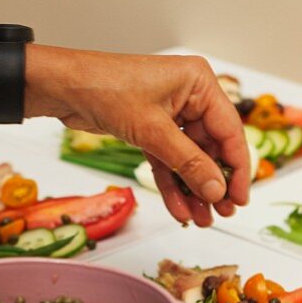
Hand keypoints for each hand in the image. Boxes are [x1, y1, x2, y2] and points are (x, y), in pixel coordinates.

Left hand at [26, 46, 250, 225]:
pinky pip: (168, 160)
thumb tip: (216, 189)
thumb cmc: (105, 89)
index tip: (239, 199)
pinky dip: (171, 184)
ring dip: (193, 189)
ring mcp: (170, 112)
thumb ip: (188, 163)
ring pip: (189, 158)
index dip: (237, 169)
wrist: (62, 88)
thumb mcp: (153, 131)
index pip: (230, 130)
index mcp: (199, 83)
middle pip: (211, 147)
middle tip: (221, 214)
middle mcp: (189, 95)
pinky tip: (178, 208)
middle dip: (212, 183)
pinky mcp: (150, 128)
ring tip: (200, 219)